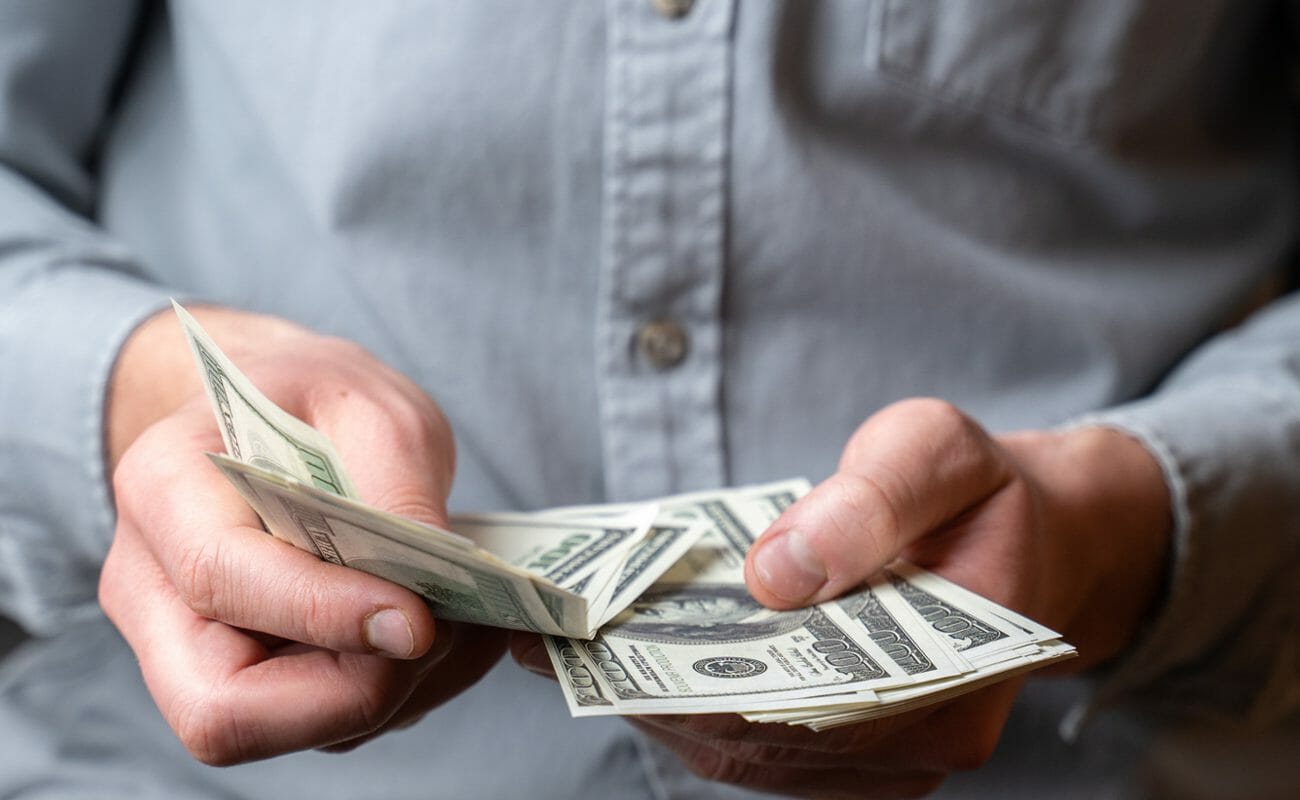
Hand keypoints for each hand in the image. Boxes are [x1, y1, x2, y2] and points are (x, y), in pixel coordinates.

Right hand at [99, 306, 505, 763]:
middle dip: (349, 693)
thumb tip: (426, 591)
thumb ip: (396, 489)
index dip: (322, 613)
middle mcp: (154, 588)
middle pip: (221, 708)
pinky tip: (450, 633)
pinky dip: (402, 694)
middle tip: (437, 633)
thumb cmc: (317, 398)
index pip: (221, 582)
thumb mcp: (372, 405)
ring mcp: (193, 648)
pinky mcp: (252, 681)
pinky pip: (324, 727)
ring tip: (463, 622)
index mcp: (164, 491)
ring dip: (391, 694)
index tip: (417, 616)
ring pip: (282, 731)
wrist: (285, 410)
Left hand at [515, 398, 1171, 797]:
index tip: (608, 641)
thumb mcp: (939, 454)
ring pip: (749, 751)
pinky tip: (629, 659)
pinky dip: (688, 703)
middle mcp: (918, 742)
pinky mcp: (854, 748)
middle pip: (763, 739)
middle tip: (559, 643)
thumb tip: (776, 575)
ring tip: (570, 650)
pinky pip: (757, 743)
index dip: (701, 680)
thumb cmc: (981, 492)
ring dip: (656, 703)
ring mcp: (884, 757)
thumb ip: (872, 501)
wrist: (1031, 536)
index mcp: (955, 680)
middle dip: (654, 693)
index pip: (808, 704)